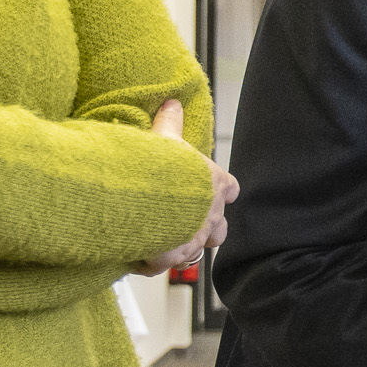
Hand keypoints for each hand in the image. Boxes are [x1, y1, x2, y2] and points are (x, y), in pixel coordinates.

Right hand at [134, 98, 232, 276]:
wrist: (145, 195)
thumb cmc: (159, 166)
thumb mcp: (166, 138)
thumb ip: (171, 123)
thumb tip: (173, 102)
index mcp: (215, 185)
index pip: (230, 190)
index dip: (220, 192)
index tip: (209, 190)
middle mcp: (210, 215)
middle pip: (219, 230)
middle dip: (204, 229)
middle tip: (183, 223)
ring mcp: (193, 238)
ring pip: (193, 251)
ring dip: (178, 246)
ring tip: (157, 239)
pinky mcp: (171, 256)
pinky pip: (162, 264)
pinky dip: (150, 261)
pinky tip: (136, 253)